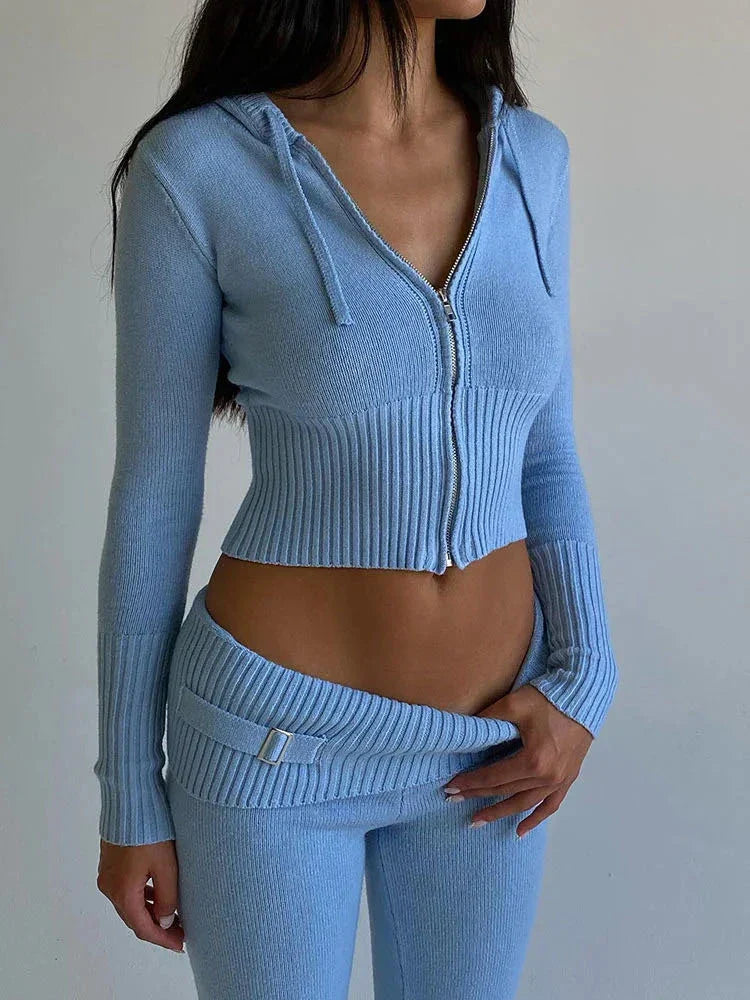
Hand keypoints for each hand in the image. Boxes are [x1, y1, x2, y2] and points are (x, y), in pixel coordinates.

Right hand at [97, 839, 183, 951]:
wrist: (130, 800)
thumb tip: (166, 921)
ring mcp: (107, 875)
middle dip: (158, 927)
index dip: (163, 939)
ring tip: (174, 913)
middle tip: (180, 931)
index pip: (144, 928)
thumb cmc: (150, 831)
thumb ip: (167, 898)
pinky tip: (157, 893)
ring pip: (130, 903)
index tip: (181, 944)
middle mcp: (110, 888)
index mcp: (123, 893)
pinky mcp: (110, 862)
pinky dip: (142, 896)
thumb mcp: (166, 866)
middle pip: (135, 917)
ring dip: (150, 911)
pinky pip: (126, 888)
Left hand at [442, 684, 593, 835]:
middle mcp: (547, 776)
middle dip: (477, 796)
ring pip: (524, 803)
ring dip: (500, 813)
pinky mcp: (568, 778)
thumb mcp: (513, 704)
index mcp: (533, 760)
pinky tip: (520, 831)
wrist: (584, 696)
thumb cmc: (550, 698)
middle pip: (505, 791)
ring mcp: (559, 780)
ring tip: (478, 821)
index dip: (470, 782)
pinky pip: (550, 805)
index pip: (493, 777)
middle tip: (454, 800)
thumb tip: (466, 730)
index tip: (450, 787)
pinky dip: (535, 819)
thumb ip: (487, 719)